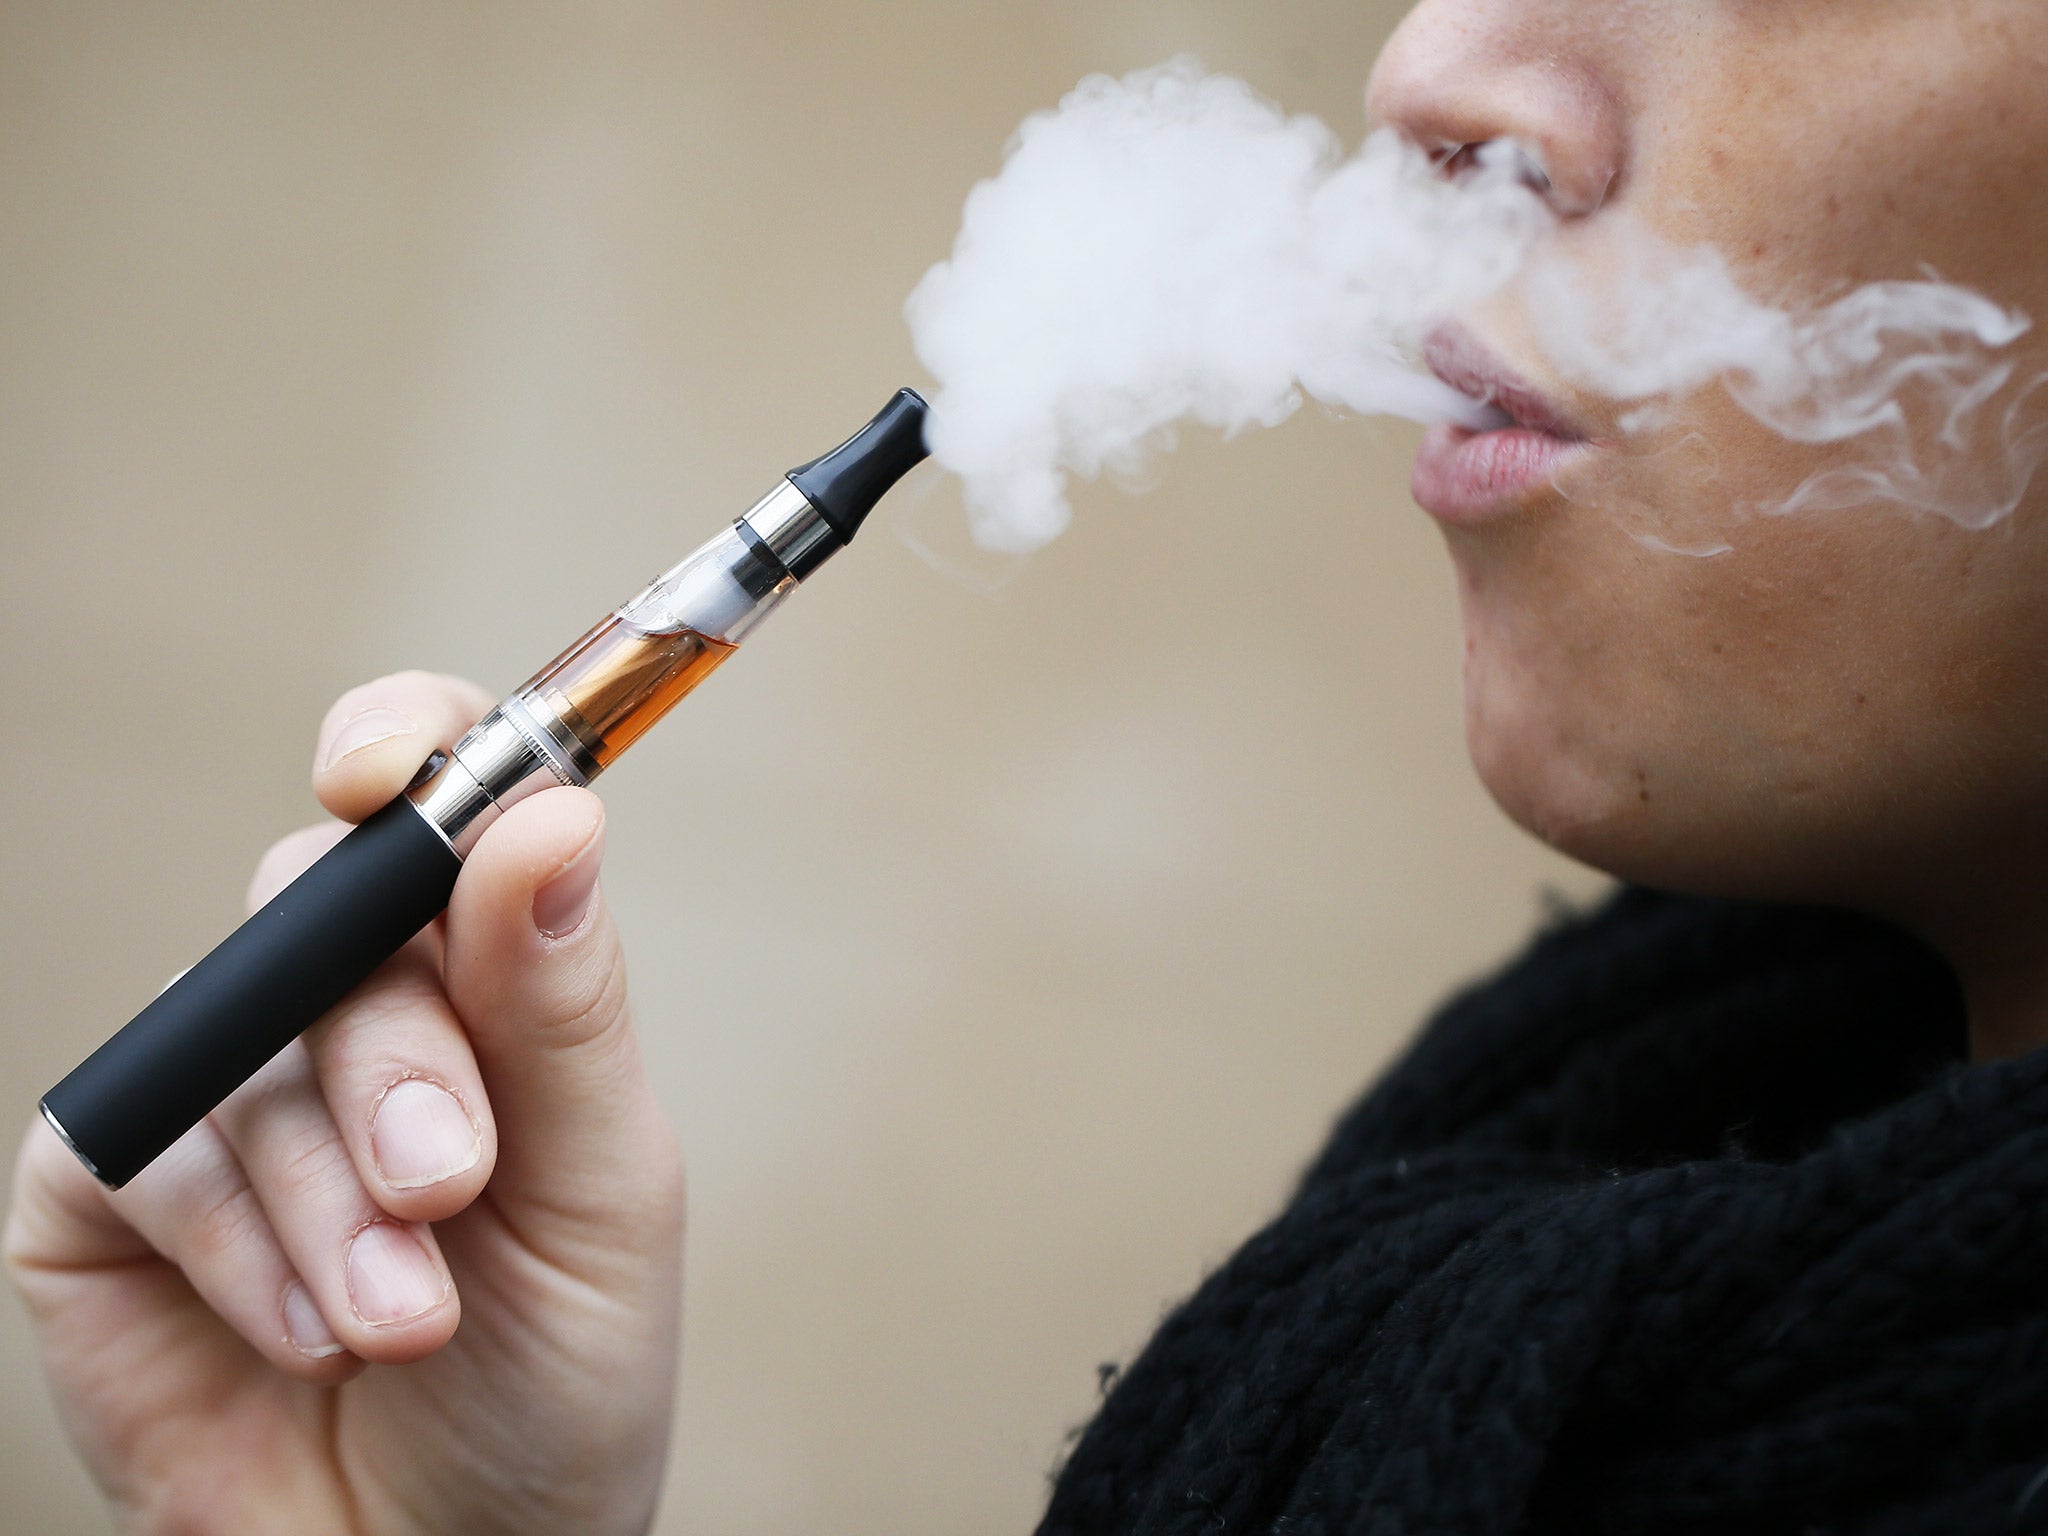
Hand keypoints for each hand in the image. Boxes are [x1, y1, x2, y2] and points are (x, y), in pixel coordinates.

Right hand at [7, 672, 683, 1535]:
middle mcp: (346, 1012)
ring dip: (329, 1193)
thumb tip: (549, 814)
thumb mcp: (601, 1190)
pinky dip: (239, 1247)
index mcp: (481, 979)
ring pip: (241, 1039)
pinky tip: (310, 1334)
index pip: (427, 798)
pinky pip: (145, 1146)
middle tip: (451, 1179)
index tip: (384, 776)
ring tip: (408, 1316)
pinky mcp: (114, 1189)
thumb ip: (561, 1008)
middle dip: (393, 1056)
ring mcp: (224, 1089)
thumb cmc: (555, 1377)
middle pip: (323, 909)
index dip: (400, 747)